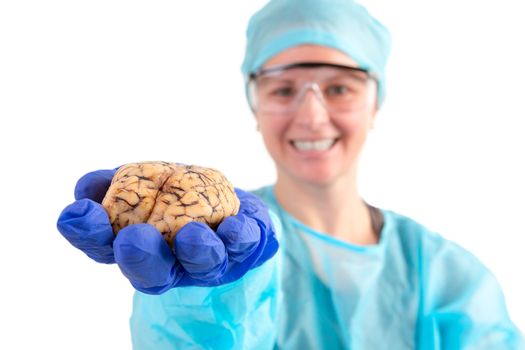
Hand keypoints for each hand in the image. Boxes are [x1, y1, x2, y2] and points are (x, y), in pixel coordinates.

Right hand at [57, 168, 278, 293]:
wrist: (228, 203)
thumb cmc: (176, 196)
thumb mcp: (143, 183)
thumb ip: (114, 184)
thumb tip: (86, 188)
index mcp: (138, 248)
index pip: (104, 248)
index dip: (87, 234)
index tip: (76, 214)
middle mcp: (171, 263)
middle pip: (152, 272)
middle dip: (141, 258)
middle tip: (131, 240)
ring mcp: (208, 261)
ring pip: (200, 266)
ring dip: (194, 252)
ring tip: (191, 235)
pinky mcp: (242, 250)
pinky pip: (242, 247)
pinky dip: (238, 237)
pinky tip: (233, 227)